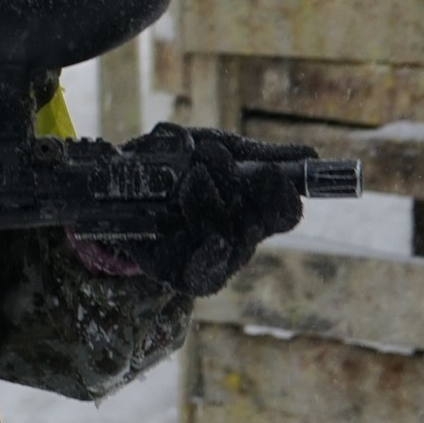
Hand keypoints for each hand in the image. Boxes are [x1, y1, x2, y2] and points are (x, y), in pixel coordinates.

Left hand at [119, 124, 315, 295]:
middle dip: (235, 186)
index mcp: (251, 208)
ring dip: (209, 201)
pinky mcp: (183, 274)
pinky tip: (214, 240)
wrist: (113, 183)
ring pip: (231, 239)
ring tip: (187, 178)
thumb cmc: (172, 164)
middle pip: (258, 223)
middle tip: (211, 158)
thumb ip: (257, 154)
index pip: (284, 211)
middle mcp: (238, 236)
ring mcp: (213, 258)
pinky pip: (207, 274)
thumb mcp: (213, 147)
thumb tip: (310, 156)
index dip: (283, 195)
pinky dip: (212, 256)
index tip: (269, 172)